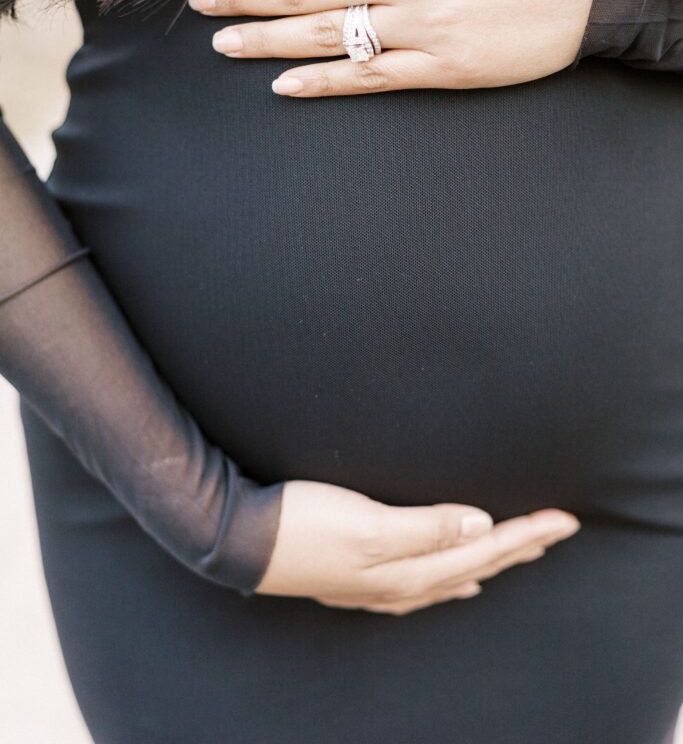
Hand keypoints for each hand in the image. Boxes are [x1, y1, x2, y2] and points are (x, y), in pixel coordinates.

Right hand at [254, 480, 580, 614]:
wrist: (240, 540)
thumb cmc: (302, 524)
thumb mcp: (369, 524)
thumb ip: (428, 527)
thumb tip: (483, 526)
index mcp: (409, 571)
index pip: (485, 552)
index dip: (527, 535)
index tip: (564, 520)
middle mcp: (401, 585)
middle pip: (477, 566)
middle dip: (522, 548)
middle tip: (560, 530)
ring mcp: (380, 586)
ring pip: (455, 577)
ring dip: (493, 563)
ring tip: (523, 554)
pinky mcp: (361, 577)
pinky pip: (427, 585)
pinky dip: (454, 579)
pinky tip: (458, 582)